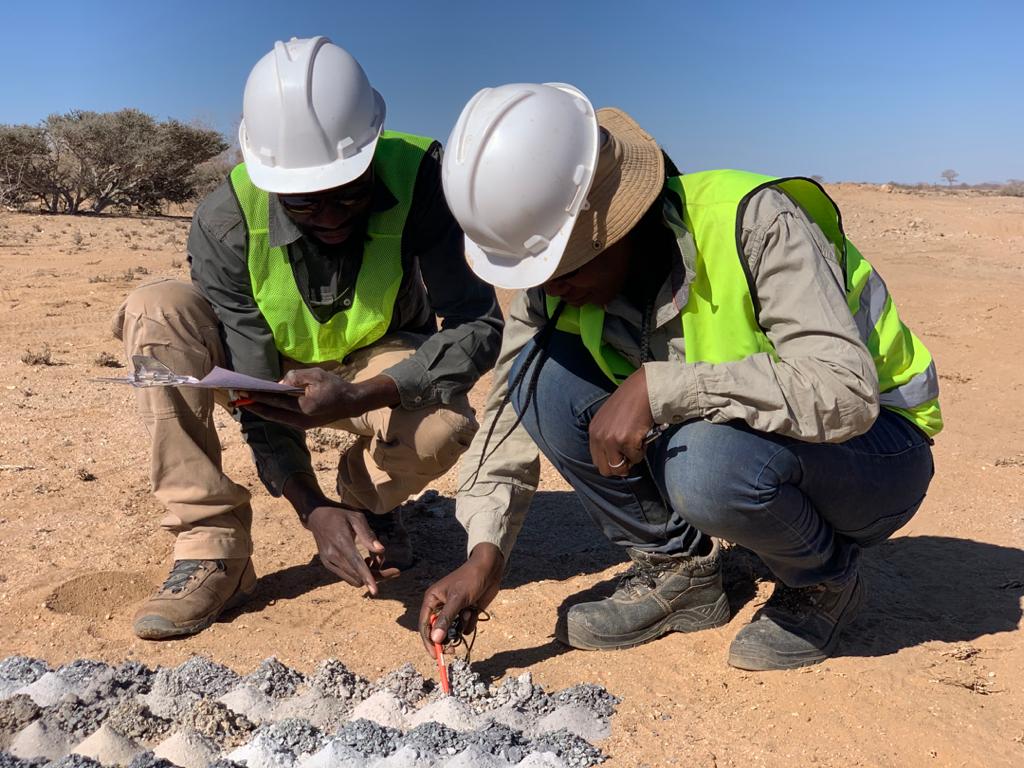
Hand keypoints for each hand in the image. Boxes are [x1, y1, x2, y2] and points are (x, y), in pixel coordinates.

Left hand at [241, 369, 399, 428]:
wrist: (351, 403)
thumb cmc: (335, 386)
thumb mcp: (317, 375)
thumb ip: (296, 377)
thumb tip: (278, 383)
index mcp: (304, 405)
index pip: (275, 399)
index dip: (257, 395)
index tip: (242, 390)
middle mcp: (300, 419)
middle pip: (271, 412)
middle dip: (254, 404)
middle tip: (237, 398)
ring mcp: (301, 424)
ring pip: (275, 418)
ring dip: (260, 410)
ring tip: (246, 402)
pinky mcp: (303, 425)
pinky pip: (282, 419)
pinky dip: (270, 413)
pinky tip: (262, 407)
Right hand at [304, 504, 394, 594]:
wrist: (316, 516)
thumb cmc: (339, 514)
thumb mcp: (356, 517)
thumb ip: (368, 534)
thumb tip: (381, 550)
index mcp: (341, 542)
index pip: (357, 565)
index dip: (368, 578)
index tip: (375, 592)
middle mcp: (333, 555)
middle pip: (358, 576)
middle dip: (377, 576)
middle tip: (394, 570)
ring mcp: (328, 562)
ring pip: (353, 579)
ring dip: (368, 575)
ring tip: (375, 561)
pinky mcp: (327, 564)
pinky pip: (346, 576)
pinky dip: (358, 574)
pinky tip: (364, 561)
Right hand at [419, 543, 503, 654]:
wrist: (489, 570)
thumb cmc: (470, 579)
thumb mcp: (457, 599)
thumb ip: (445, 619)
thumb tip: (435, 639)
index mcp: (432, 600)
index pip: (425, 625)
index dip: (429, 641)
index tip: (435, 655)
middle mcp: (440, 606)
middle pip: (438, 631)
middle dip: (446, 638)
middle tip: (453, 650)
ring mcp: (454, 610)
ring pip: (453, 630)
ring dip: (462, 625)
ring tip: (469, 612)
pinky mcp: (465, 612)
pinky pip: (465, 627)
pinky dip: (470, 622)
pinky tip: (475, 609)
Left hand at [588, 367, 653, 476]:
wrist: (643, 389)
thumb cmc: (630, 402)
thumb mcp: (609, 419)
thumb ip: (607, 437)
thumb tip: (616, 461)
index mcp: (593, 432)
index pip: (597, 461)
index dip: (611, 462)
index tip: (622, 456)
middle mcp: (599, 437)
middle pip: (606, 470)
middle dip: (621, 467)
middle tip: (631, 454)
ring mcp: (611, 440)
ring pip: (620, 469)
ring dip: (631, 460)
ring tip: (637, 444)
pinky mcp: (626, 441)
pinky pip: (635, 458)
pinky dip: (642, 451)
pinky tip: (643, 436)